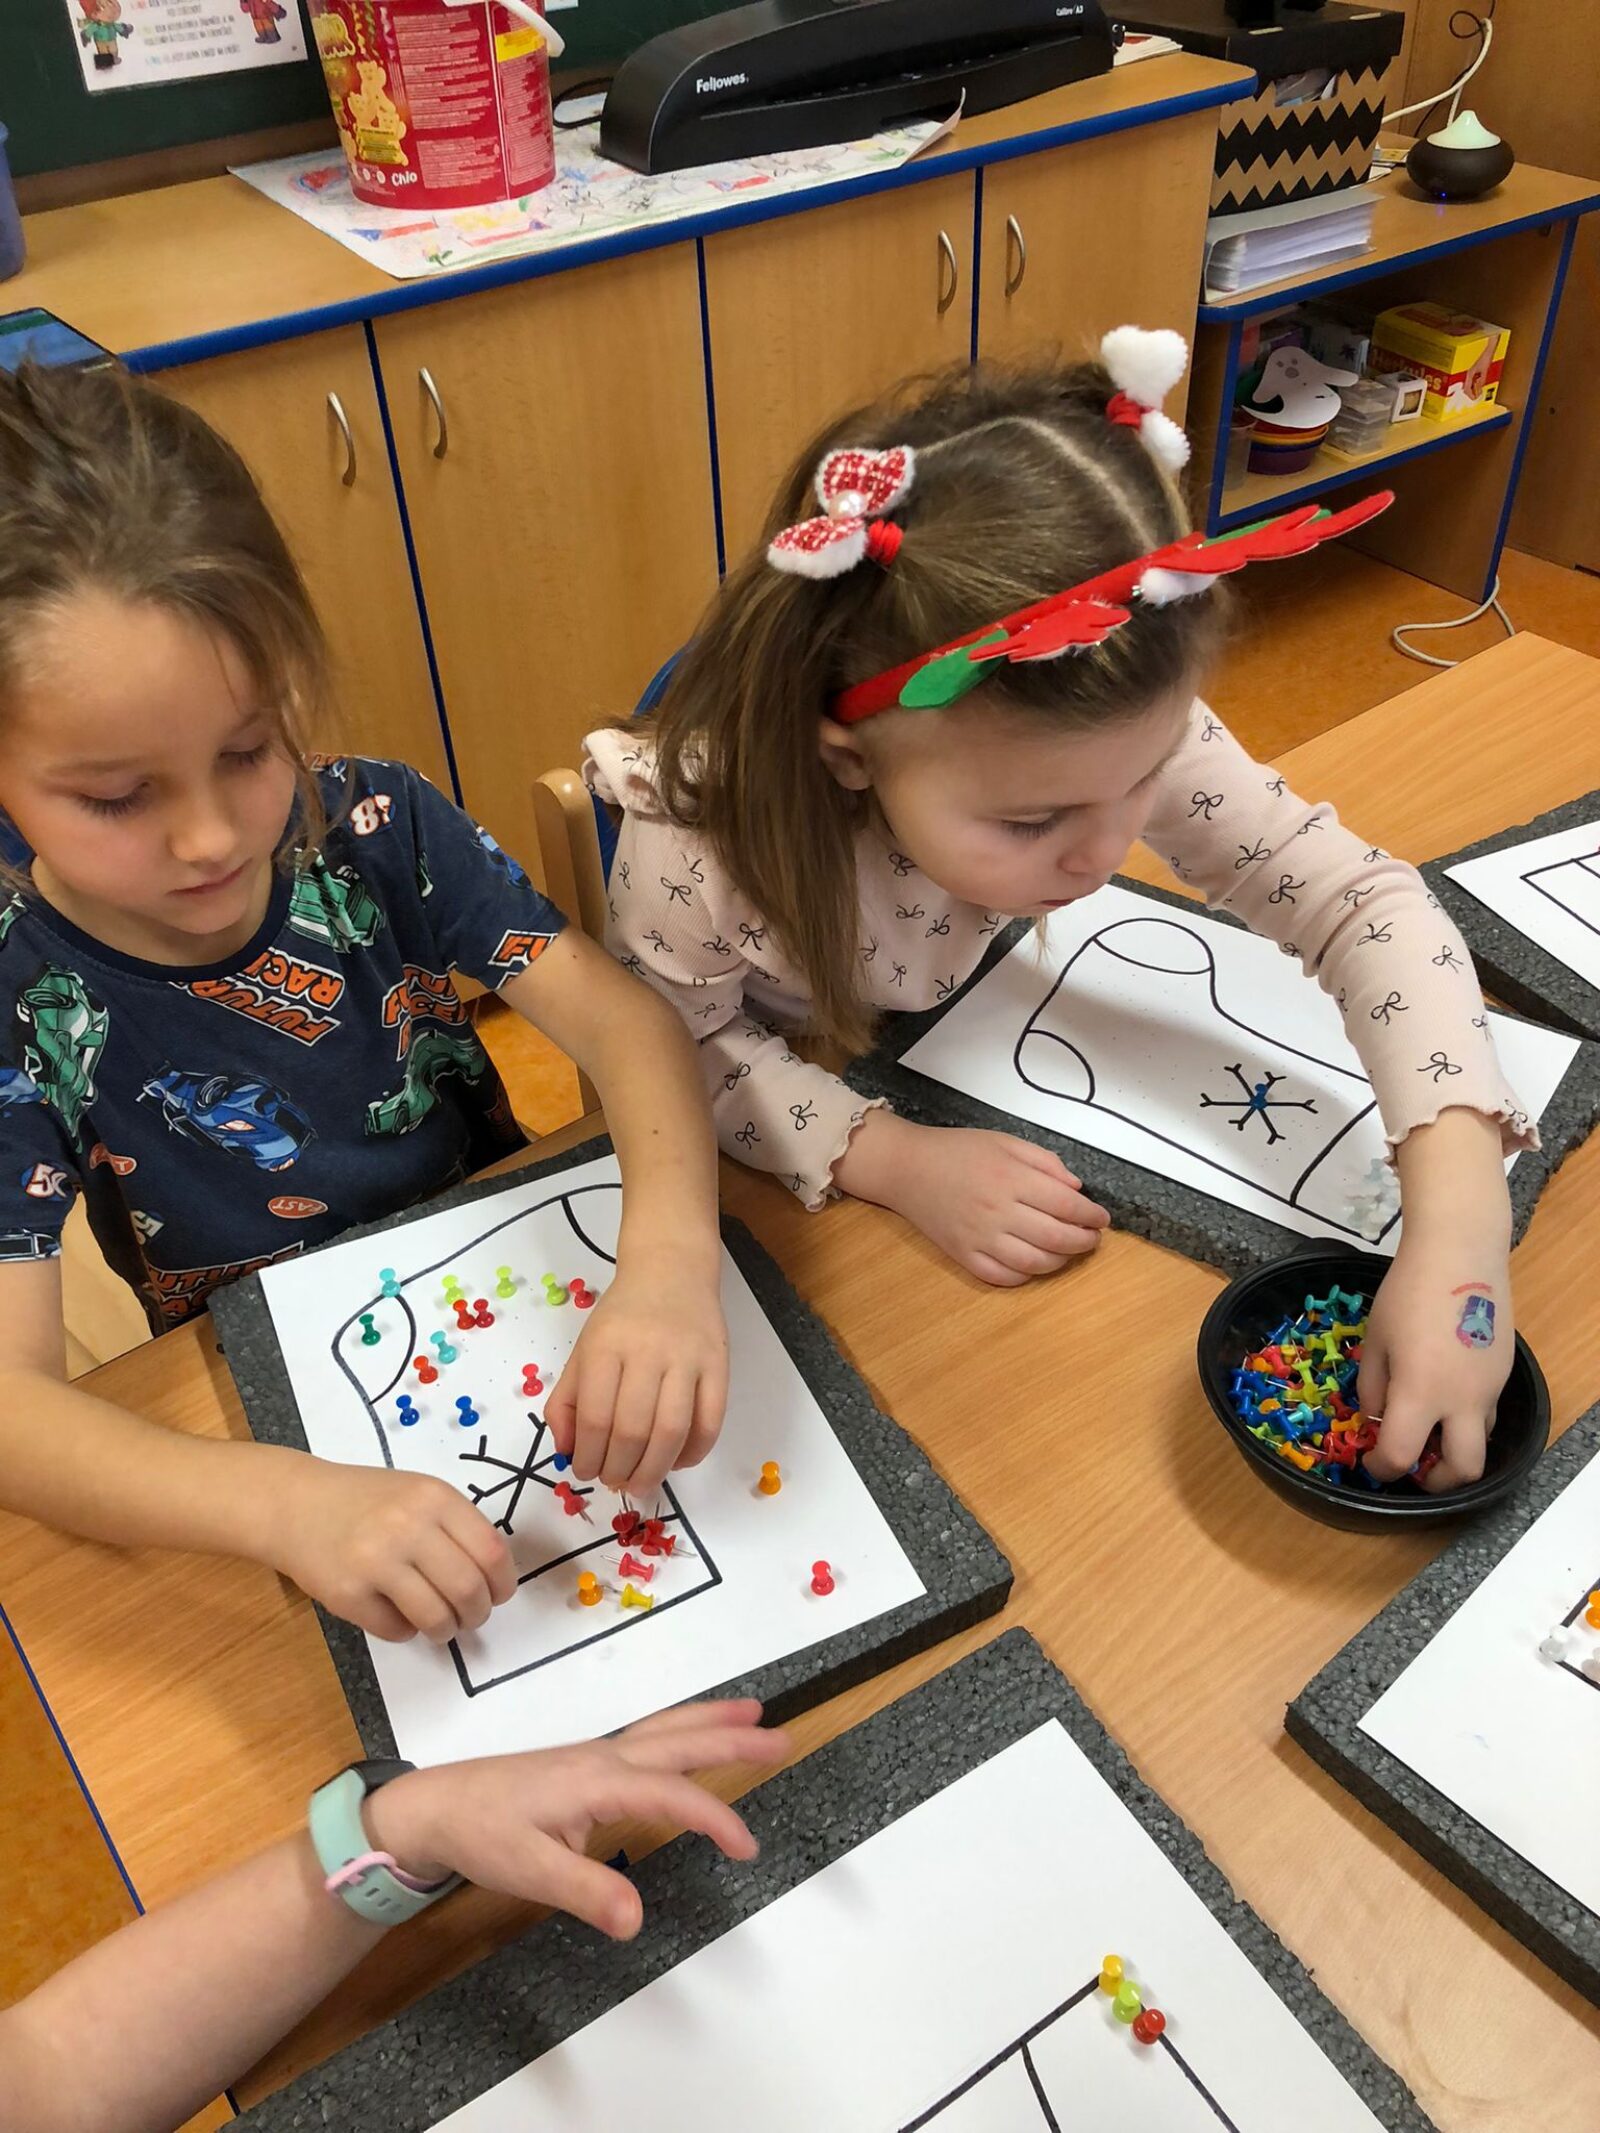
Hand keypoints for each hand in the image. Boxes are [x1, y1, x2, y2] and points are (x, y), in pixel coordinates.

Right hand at [264, 1456, 515, 1642]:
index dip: (503, 1583)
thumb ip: (455, 1527)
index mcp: (434, 1497)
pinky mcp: (348, 1594)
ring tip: (441, 1626)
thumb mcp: (417, 1494)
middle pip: (468, 1589)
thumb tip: (494, 1578)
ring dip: (446, 1630)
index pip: (491, 1551)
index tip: (499, 1595)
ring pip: (436, 1616)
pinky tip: (400, 1616)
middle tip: (471, 1617)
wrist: (296, 1504)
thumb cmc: (366, 1500)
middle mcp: (408, 1526)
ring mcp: (375, 1561)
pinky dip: (408, 1632)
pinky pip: (396, 1630)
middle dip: (478, 1613)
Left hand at [365, 1699, 788, 1938]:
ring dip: (711, 1722)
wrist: (437, 1805)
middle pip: (678, 1741)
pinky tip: (690, 1738)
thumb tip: (637, 1920)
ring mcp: (596, 1757)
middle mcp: (604, 1758)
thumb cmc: (481, 1833)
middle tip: (783, 1736)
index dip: (713, 1818)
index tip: (747, 1847)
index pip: (670, 1793)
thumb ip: (586, 1891)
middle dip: (732, 1739)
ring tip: (754, 1714)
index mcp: (596, 1780)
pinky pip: (649, 1737)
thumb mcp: (529, 1870)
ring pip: (665, 1730)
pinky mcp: (587, 1764)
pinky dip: (682, 1729)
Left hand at [545, 1251, 729, 1498]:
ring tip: (640, 1483)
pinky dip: (694, 1452)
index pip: (594, 1417)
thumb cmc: (623, 1316)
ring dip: (654, 1469)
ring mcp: (688, 1358)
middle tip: (613, 1481)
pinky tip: (677, 1461)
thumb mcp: (583, 1349)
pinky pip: (710, 1421)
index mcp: (606, 1346)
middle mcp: (648, 1350)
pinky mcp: (719, 1365)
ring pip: (672, 1430)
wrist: (671, 1269)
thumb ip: (567, 1401)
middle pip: (633, 1429)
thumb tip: (566, 1451)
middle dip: (619, 1469)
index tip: (584, 1471)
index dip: (587, 1457)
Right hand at [835, 1111, 1107, 1285]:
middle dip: (1084, 1241)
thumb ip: (1044, 1162)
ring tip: (1069, 1252)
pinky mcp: (964, 1256)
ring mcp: (979, 1238)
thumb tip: (1076, 1189)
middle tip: (1093, 1238)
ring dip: (1061, 1262)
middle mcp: (997, 1211)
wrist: (906, 1168)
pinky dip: (1026, 1277)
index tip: (1101, 1218)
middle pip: (1056, 1238)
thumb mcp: (1005, 1141)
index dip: (1092, 1216)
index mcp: (1010, 1178)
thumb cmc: (957, 1151)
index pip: (1067, 1206)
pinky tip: (1035, 1264)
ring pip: (1034, 1263)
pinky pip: (1002, 1277)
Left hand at [1360, 1242, 1512, 1491]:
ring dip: (1456, 1448)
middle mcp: (1462, 1401)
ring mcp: (1489, 1388)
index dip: (1381, 1468)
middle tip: (1416, 1469)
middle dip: (1437, 1481)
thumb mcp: (1376, 1340)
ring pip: (1481, 1441)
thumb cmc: (1407, 1292)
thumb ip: (1373, 1387)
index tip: (1371, 1460)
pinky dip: (1466, 1417)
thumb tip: (1376, 1419)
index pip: (1400, 1456)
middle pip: (1463, 1470)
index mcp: (1421, 1394)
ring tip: (1430, 1429)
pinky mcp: (1504, 1372)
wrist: (1459, 1254)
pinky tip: (1446, 1392)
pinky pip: (1487, 1410)